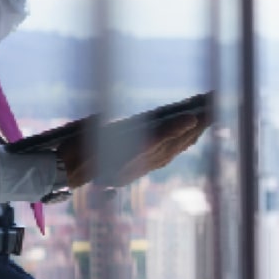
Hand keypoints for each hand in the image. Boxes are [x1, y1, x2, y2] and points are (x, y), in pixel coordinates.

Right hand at [54, 113, 208, 188]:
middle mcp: (133, 164)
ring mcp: (138, 169)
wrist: (65, 171)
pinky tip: (190, 135)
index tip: (194, 116)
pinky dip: (179, 144)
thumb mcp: (95, 127)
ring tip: (208, 118)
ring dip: (191, 134)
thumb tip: (153, 123)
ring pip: (172, 151)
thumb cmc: (76, 143)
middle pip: (171, 144)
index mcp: (120, 154)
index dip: (175, 128)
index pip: (154, 139)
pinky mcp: (138, 171)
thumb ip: (123, 125)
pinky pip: (165, 156)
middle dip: (194, 126)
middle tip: (213, 107)